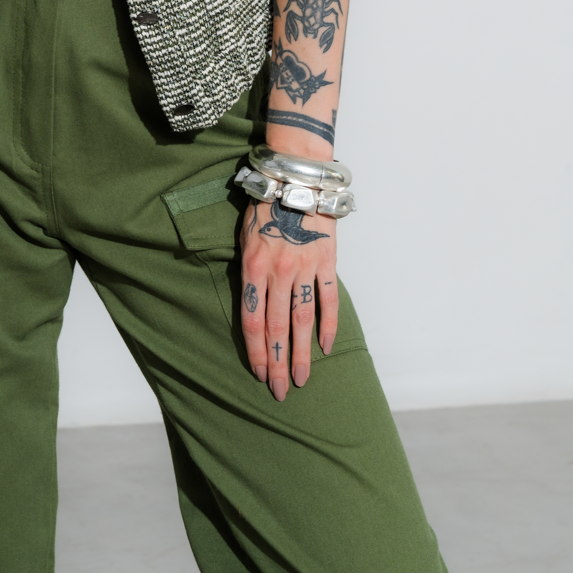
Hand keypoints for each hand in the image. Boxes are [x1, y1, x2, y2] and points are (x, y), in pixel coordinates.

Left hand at [239, 198, 338, 398]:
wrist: (296, 180)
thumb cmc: (265, 207)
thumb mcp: (244, 237)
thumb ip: (248, 272)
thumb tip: (250, 306)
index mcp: (253, 267)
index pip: (253, 321)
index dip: (255, 351)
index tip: (258, 374)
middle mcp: (278, 272)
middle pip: (277, 328)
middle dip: (276, 363)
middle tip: (278, 392)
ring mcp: (304, 268)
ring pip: (302, 320)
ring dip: (301, 353)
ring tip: (300, 380)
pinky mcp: (326, 261)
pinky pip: (328, 298)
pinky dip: (328, 324)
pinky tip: (324, 346)